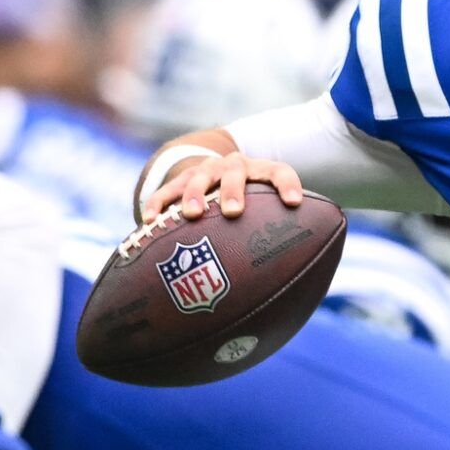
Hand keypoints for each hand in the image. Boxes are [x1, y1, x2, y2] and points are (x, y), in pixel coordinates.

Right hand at [143, 152, 304, 219]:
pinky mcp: (180, 179)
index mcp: (261, 172)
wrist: (219, 171)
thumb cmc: (252, 205)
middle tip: (234, 212)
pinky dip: (158, 204)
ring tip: (192, 215)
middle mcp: (234, 166)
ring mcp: (206, 171)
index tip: (294, 203)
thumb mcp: (267, 210)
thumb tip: (299, 283)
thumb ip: (280, 235)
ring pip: (199, 178)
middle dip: (234, 191)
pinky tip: (149, 221)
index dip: (287, 185)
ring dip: (195, 195)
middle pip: (236, 172)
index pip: (279, 171)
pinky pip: (166, 190)